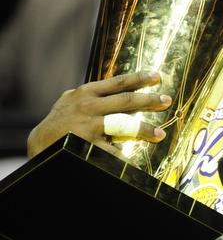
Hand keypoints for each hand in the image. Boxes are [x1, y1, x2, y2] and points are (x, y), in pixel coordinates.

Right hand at [27, 71, 171, 158]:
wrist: (39, 144)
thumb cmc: (59, 122)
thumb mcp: (72, 101)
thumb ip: (93, 94)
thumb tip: (121, 87)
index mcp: (86, 93)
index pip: (118, 83)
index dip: (139, 78)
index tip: (157, 76)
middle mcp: (87, 106)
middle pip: (125, 101)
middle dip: (149, 101)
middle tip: (166, 101)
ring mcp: (87, 126)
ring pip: (122, 124)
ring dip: (144, 129)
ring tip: (159, 134)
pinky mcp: (85, 145)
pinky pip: (111, 151)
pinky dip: (125, 156)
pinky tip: (138, 163)